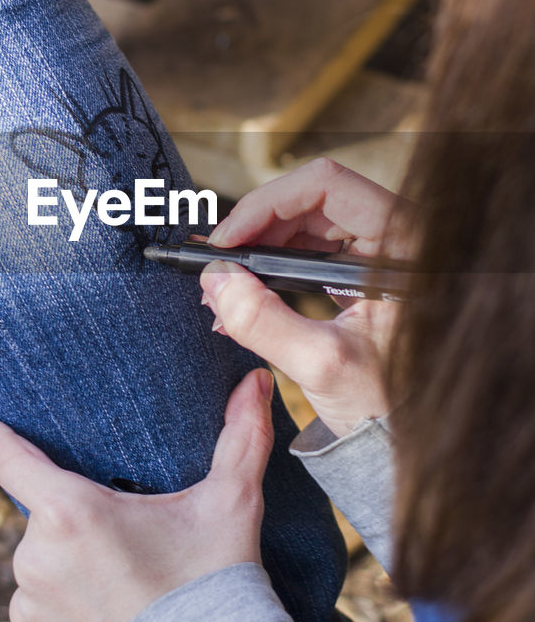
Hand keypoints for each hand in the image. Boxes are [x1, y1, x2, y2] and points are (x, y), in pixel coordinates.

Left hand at [0, 368, 274, 621]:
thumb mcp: (231, 505)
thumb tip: (258, 377)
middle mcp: (34, 557)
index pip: (8, 456)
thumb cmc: (216, 587)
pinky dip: (66, 616)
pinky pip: (38, 616)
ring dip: (74, 572)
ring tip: (129, 596)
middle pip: (50, 520)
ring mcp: (27, 608)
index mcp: (70, 511)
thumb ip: (241, 436)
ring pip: (44, 569)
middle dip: (83, 526)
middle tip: (135, 551)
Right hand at [202, 157, 410, 438]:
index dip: (267, 205)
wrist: (402, 435)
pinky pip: (311, 245)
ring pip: (306, 221)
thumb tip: (215, 282)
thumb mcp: (321, 364)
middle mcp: (398, 235)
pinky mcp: (365, 267)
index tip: (226, 241)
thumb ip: (264, 323)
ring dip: (259, 247)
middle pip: (311, 199)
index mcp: (406, 243)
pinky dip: (273, 263)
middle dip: (255, 229)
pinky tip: (247, 290)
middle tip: (216, 266)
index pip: (326, 186)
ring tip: (226, 284)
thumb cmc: (385, 404)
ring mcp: (382, 249)